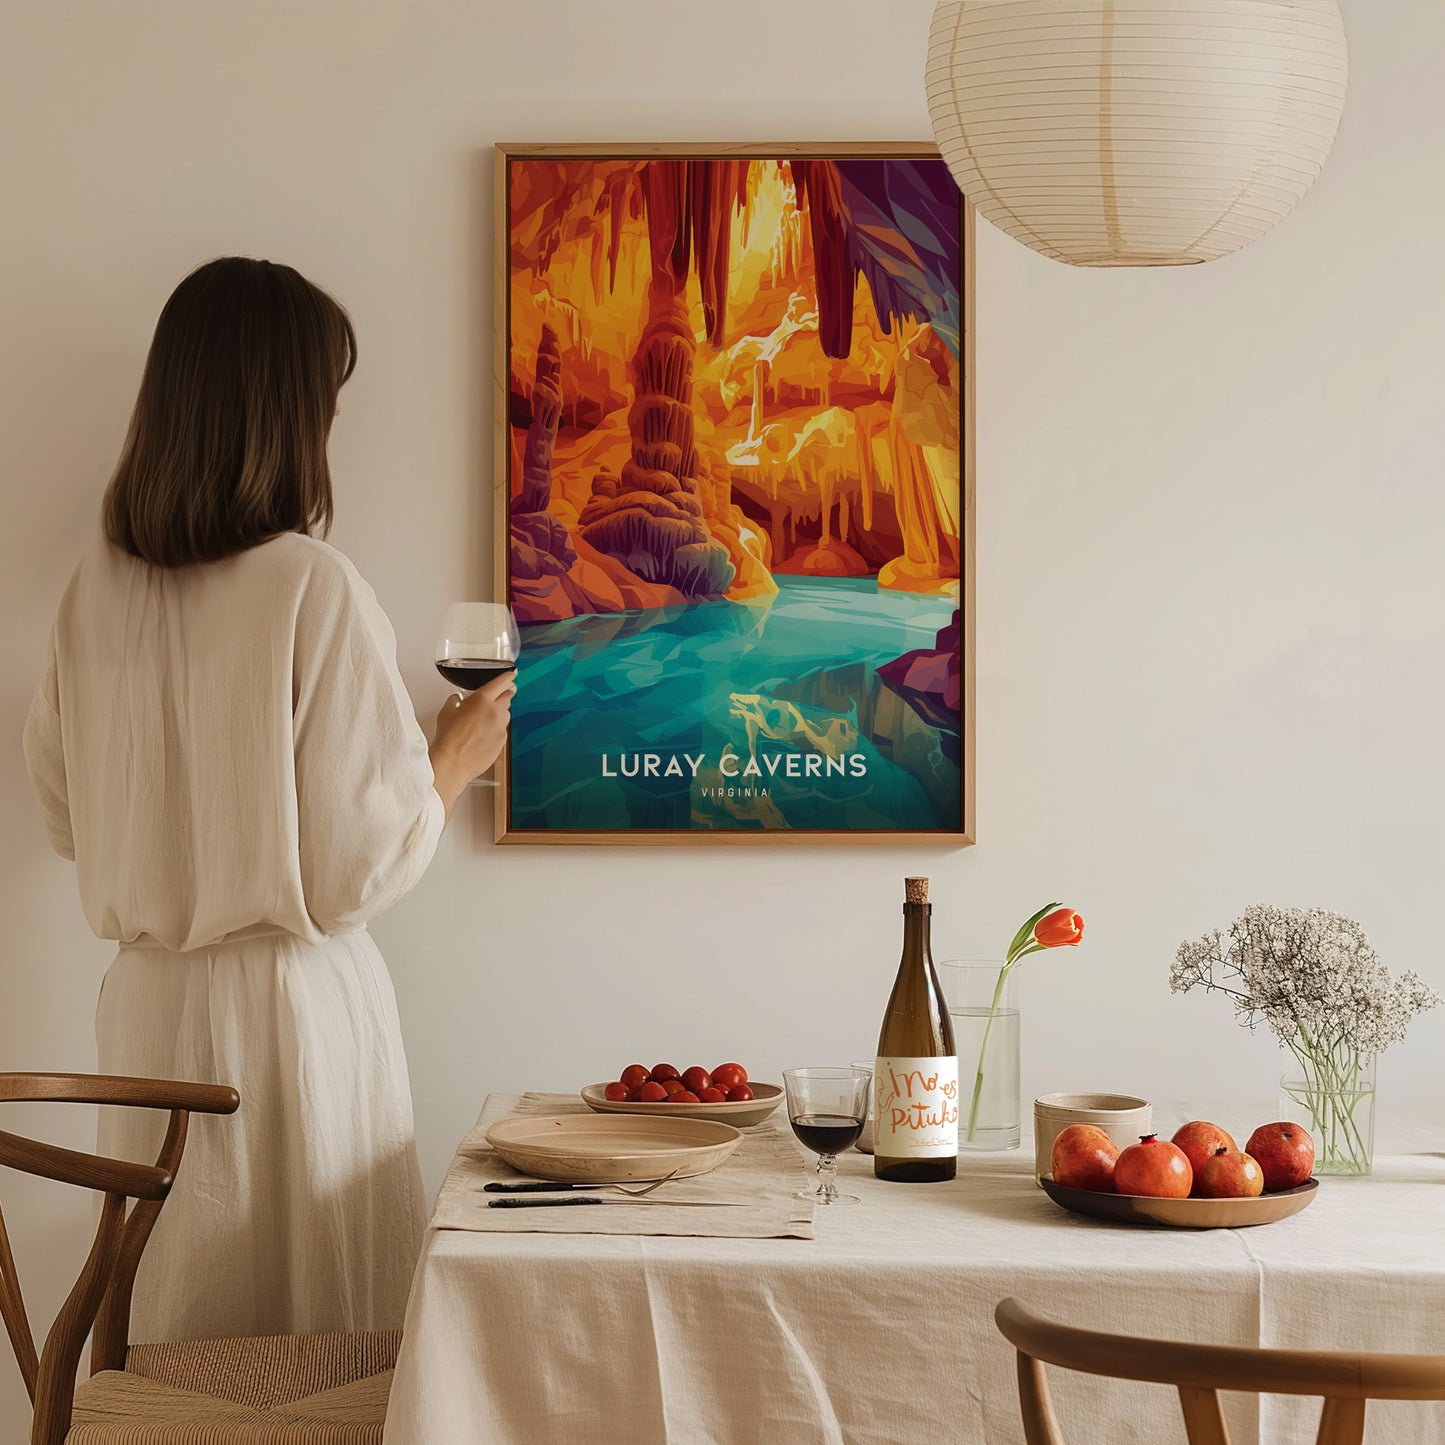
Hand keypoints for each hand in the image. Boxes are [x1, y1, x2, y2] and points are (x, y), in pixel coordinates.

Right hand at [430, 671, 515, 817]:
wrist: (453, 762)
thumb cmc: (448, 738)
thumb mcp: (446, 712)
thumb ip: (455, 701)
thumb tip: (457, 700)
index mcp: (482, 699)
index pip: (502, 682)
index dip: (508, 677)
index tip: (511, 675)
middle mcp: (495, 712)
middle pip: (508, 696)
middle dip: (505, 693)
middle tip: (500, 694)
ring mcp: (501, 727)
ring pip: (506, 714)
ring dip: (499, 713)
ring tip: (485, 719)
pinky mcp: (502, 742)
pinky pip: (502, 730)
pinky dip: (496, 729)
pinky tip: (483, 735)